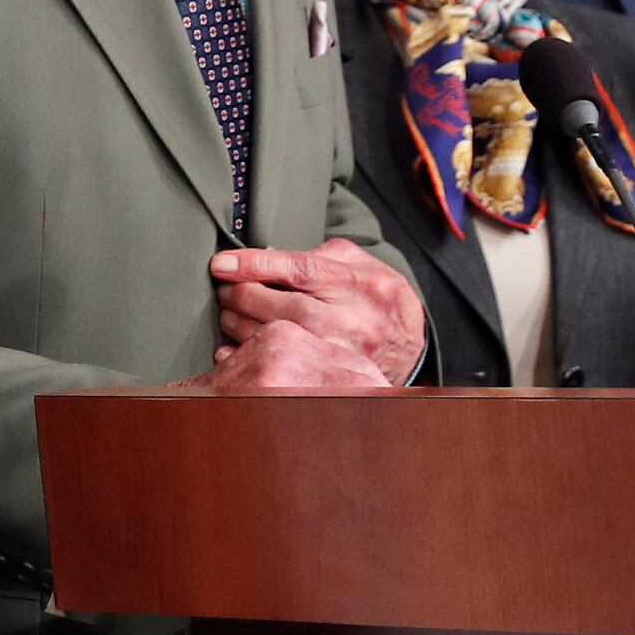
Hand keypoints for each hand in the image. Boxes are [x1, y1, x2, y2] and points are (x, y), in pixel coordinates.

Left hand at [206, 239, 424, 384]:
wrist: (413, 346)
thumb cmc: (379, 299)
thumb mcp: (362, 265)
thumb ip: (323, 255)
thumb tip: (270, 257)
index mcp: (362, 284)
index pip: (301, 270)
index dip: (256, 266)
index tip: (221, 264)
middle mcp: (356, 320)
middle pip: (287, 307)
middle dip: (244, 296)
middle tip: (224, 289)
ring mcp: (347, 354)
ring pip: (285, 338)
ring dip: (244, 326)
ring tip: (229, 313)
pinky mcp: (336, 378)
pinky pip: (286, 369)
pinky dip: (253, 359)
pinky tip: (234, 349)